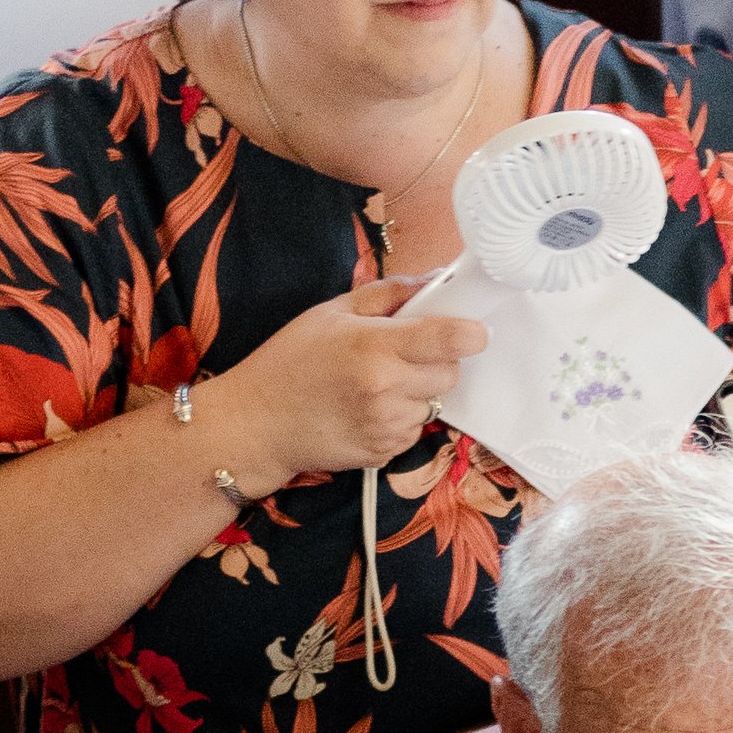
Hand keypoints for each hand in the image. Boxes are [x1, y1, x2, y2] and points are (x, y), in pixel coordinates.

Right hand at [196, 279, 489, 490]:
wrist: (256, 424)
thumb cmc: (290, 361)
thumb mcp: (332, 312)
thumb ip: (387, 294)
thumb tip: (435, 280)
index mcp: (375, 346)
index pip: (449, 340)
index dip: (471, 334)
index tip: (475, 331)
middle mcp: (386, 388)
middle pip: (450, 374)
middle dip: (437, 362)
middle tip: (404, 355)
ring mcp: (386, 425)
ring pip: (433, 404)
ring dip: (417, 392)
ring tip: (376, 384)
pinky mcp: (384, 452)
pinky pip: (413, 430)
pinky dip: (401, 418)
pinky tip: (368, 409)